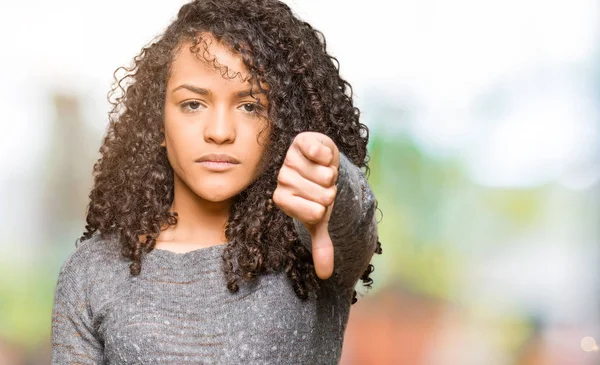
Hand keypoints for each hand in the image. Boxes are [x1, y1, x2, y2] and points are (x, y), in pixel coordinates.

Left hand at [272, 132, 339, 278]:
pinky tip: (322, 156)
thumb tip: (325, 276)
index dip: (324, 208)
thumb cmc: (318, 192)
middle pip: (323, 194)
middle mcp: (282, 179)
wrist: (321, 162)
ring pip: (324, 175)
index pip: (314, 213)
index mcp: (282, 199)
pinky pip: (319, 153)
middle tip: (323, 185)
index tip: (319, 203)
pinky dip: (327, 156)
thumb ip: (320, 245)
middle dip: (331, 190)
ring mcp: (289, 159)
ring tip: (322, 171)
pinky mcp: (300, 141)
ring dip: (331, 174)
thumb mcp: (320, 218)